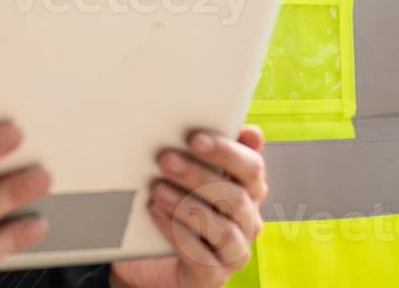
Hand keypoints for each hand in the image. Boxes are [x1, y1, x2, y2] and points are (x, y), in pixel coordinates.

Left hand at [109, 125, 265, 287]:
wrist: (146, 258)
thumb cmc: (173, 206)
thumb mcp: (186, 175)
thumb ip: (202, 151)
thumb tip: (229, 125)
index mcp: (248, 190)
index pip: (252, 167)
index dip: (226, 151)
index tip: (195, 137)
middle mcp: (248, 220)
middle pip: (235, 195)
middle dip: (198, 175)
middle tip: (165, 159)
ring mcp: (234, 251)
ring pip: (222, 227)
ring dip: (187, 205)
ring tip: (158, 190)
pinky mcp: (213, 276)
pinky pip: (203, 256)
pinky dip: (178, 233)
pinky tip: (156, 215)